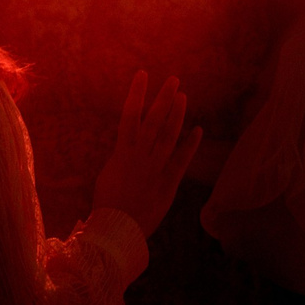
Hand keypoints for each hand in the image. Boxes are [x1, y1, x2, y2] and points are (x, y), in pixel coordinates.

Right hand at [93, 71, 203, 239]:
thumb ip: (121, 160)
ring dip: (177, 115)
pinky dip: (190, 145)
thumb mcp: (109, 176)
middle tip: (174, 79)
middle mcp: (140, 156)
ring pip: (168, 136)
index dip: (137, 93)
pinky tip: (198, 129)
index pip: (129, 115)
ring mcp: (155, 169)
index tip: (143, 75)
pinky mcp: (168, 183)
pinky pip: (181, 161)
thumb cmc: (107, 205)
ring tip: (183, 97)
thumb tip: (127, 148)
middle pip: (154, 120)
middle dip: (164, 98)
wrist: (117, 229)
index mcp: (122, 152)